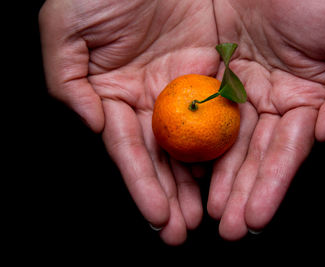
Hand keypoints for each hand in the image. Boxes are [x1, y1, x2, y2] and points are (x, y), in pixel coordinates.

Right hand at [39, 0, 219, 244]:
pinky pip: (221, 109)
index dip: (141, 184)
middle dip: (171, 195)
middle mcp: (149, 98)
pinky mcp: (212, 68)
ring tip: (208, 216)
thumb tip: (94, 127)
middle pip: (162, 155)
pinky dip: (225, 142)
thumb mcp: (66, 31)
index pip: (129, 149)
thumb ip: (70, 84)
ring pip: (193, 141)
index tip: (156, 218)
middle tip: (182, 231)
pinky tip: (229, 173)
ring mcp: (182, 86)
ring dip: (200, 181)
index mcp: (114, 94)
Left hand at [208, 0, 324, 239]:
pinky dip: (195, 143)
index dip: (273, 185)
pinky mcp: (210, 77)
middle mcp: (269, 102)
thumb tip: (323, 136)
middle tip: (230, 230)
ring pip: (226, 143)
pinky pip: (200, 114)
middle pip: (254, 156)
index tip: (257, 219)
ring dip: (219, 181)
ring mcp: (238, 92)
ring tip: (208, 215)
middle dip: (243, 194)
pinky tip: (188, 174)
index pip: (286, 151)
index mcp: (304, 99)